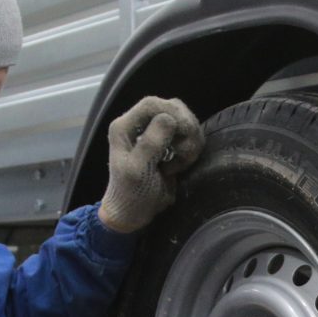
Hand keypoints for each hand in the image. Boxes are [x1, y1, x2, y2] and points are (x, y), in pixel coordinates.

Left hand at [98, 96, 203, 232]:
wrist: (135, 212)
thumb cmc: (131, 193)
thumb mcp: (138, 170)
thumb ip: (151, 143)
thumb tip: (169, 119)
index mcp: (125, 127)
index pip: (151, 104)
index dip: (172, 113)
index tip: (184, 133)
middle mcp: (139, 124)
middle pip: (172, 107)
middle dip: (185, 128)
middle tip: (184, 153)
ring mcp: (154, 131)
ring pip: (183, 118)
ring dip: (190, 139)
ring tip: (182, 161)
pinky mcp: (168, 142)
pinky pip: (188, 133)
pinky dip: (192, 146)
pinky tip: (183, 163)